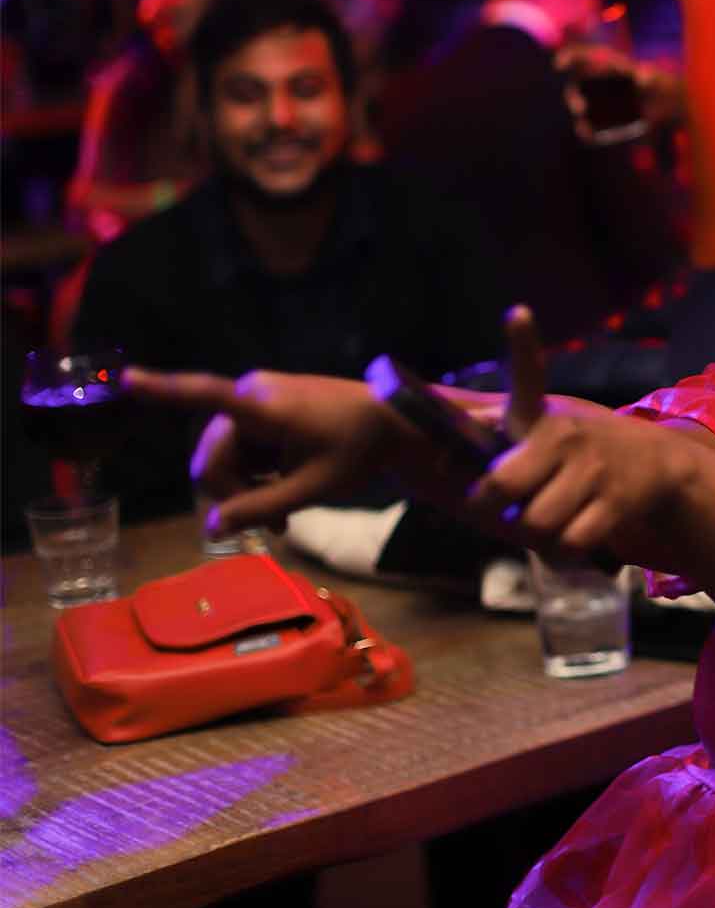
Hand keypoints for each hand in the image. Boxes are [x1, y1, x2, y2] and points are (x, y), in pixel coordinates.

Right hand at [121, 367, 405, 534]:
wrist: (394, 422)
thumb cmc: (358, 450)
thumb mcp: (312, 488)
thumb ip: (261, 508)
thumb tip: (213, 529)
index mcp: (261, 406)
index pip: (204, 394)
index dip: (163, 389)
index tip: (126, 378)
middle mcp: (250, 395)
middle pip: (213, 457)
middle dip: (232, 494)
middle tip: (273, 527)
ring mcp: (256, 400)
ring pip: (226, 457)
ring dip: (245, 489)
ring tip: (282, 517)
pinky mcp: (264, 409)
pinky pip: (242, 448)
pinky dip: (254, 474)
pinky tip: (279, 496)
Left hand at [460, 309, 700, 563]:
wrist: (655, 463)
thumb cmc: (578, 448)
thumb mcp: (542, 426)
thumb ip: (494, 428)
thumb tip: (440, 439)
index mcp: (542, 417)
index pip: (530, 374)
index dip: (524, 343)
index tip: (518, 313)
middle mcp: (567, 437)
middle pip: (502, 486)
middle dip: (492, 506)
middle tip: (501, 506)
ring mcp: (593, 471)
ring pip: (537, 523)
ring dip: (531, 533)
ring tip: (543, 518)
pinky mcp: (615, 503)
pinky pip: (568, 543)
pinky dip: (561, 549)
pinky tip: (569, 533)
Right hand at [553, 44, 684, 142]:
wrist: (668, 104)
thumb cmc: (660, 83)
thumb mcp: (658, 77)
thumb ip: (649, 74)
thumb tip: (641, 76)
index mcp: (607, 64)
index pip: (582, 56)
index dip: (569, 57)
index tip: (560, 65)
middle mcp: (598, 81)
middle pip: (577, 86)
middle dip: (573, 96)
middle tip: (580, 108)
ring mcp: (599, 100)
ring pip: (581, 107)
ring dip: (579, 117)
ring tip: (584, 126)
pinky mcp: (605, 118)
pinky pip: (590, 125)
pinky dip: (587, 131)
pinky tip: (589, 136)